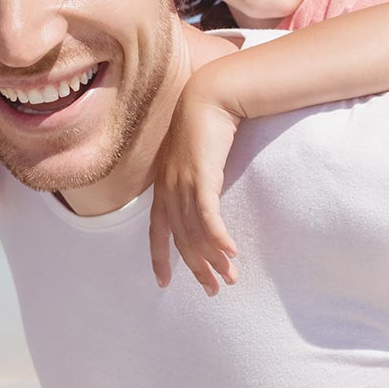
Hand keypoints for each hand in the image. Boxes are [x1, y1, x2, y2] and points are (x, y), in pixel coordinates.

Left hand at [148, 81, 241, 293]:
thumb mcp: (192, 161)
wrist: (208, 97)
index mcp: (163, 189)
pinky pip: (208, 214)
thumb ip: (194, 183)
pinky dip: (219, 236)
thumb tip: (203, 203)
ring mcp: (183, 184)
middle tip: (214, 289)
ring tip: (231, 277)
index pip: (156, 232)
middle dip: (197, 268)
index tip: (163, 284)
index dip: (160, 259)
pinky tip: (231, 252)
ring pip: (196, 232)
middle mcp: (168, 190)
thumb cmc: (203, 127)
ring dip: (214, 258)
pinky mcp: (201, 176)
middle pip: (181, 240)